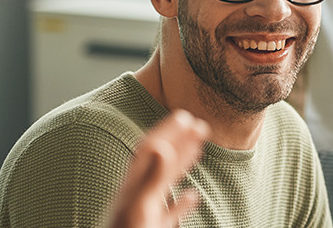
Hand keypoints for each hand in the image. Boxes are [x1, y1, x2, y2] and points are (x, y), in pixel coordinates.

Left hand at [108, 110, 210, 227]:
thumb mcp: (140, 209)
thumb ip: (150, 179)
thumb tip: (161, 146)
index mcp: (134, 189)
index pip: (151, 151)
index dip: (167, 131)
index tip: (186, 115)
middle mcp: (137, 198)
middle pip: (160, 163)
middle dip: (179, 141)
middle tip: (199, 124)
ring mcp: (145, 216)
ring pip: (166, 184)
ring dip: (183, 164)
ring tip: (198, 149)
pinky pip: (170, 214)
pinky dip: (183, 203)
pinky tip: (193, 197)